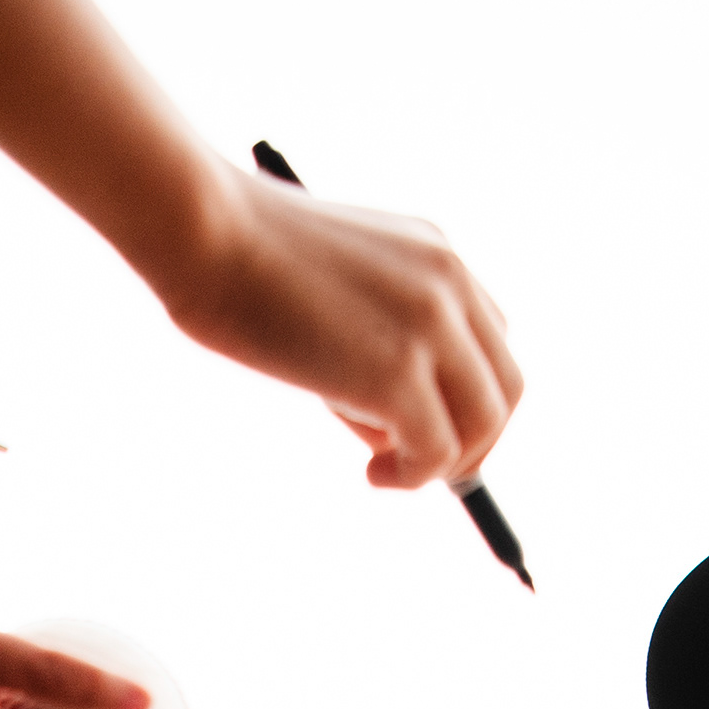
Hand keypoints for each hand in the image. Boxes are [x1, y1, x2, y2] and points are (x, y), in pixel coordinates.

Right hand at [162, 166, 518, 489]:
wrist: (204, 230)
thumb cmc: (233, 253)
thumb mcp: (327, 279)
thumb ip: (368, 325)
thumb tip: (379, 412)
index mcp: (434, 252)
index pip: (488, 339)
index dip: (461, 393)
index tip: (415, 421)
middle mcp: (448, 283)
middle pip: (504, 385)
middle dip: (471, 439)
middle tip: (415, 464)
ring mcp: (430, 327)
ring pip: (485, 422)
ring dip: (444, 462)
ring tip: (387, 471)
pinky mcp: (398, 373)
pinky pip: (439, 452)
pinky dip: (413, 478)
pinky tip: (374, 478)